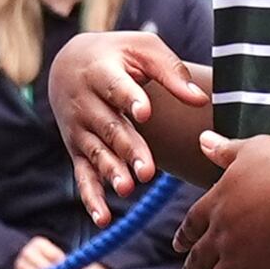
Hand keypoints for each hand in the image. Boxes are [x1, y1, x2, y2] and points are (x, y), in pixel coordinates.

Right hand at [49, 27, 214, 215]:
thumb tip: (201, 99)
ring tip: (128, 189)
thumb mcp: (143, 49)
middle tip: (149, 170)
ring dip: (112, 173)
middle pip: (109, 128)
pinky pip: (83, 176)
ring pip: (97, 153)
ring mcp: (79, 129)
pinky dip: (91, 198)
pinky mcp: (78, 150)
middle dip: (128, 149)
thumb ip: (171, 72)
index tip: (144, 112)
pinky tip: (103, 219)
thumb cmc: (118, 54)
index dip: (129, 99)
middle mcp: (85, 102)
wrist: (68, 62)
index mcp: (101, 71)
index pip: (115, 86)